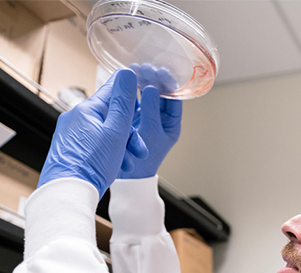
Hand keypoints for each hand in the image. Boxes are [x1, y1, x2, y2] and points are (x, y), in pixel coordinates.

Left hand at [38, 69, 147, 197]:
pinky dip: (108, 153)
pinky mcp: (70, 149)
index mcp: (86, 110)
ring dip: (122, 146)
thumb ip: (124, 102)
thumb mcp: (116, 131)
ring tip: (128, 162)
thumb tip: (128, 73)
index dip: (131, 94)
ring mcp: (71, 134)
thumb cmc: (90, 165)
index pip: (112, 89)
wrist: (68, 193)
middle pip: (111, 117)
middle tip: (139, 149)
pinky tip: (115, 166)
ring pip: (105, 133)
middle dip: (130, 133)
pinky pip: (95, 145)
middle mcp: (75, 119)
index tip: (143, 93)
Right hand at [119, 63, 181, 178]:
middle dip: (154, 79)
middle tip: (145, 66)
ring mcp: (147, 118)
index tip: (161, 70)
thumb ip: (151, 110)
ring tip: (134, 69)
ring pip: (146, 95)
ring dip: (141, 81)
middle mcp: (161, 119)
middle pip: (160, 93)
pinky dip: (130, 90)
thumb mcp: (150, 132)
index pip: (174, 98)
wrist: (128, 177)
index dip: (169, 83)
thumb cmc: (143, 160)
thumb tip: (151, 88)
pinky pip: (134, 101)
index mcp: (172, 124)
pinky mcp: (133, 118)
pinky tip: (126, 80)